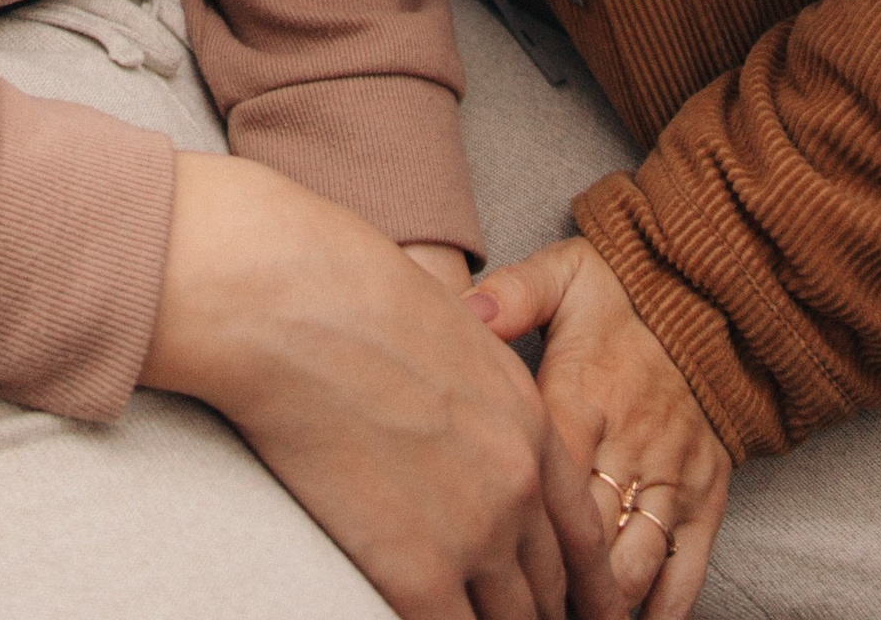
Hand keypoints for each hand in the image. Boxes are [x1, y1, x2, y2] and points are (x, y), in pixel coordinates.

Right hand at [145, 156, 620, 618]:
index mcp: (529, 422)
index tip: (588, 609)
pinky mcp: (417, 572)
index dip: (588, 582)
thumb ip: (474, 391)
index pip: (582, 530)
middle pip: (550, 586)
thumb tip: (459, 419)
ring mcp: (474, 533)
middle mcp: (518, 484)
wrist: (291, 305)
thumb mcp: (448, 328)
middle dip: (543, 613)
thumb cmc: (349, 293)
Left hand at [471, 237, 729, 616]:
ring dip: (602, 602)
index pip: (548, 484)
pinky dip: (662, 608)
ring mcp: (674, 476)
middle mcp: (632, 445)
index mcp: (585, 396)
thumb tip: (465, 311)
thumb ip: (513, 295)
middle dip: (553, 583)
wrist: (711, 300)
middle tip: (518, 603)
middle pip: (587, 538)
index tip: (487, 557)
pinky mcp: (707, 495)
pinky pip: (688, 568)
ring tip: (566, 617)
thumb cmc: (623, 296)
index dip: (519, 533)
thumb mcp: (565, 277)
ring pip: (635, 564)